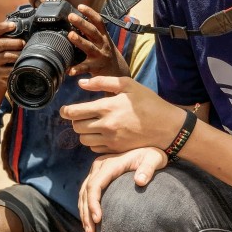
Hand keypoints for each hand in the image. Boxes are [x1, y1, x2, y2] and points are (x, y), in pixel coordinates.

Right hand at [0, 21, 24, 88]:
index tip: (13, 25)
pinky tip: (22, 65)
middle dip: (14, 42)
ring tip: (25, 54)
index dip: (2, 27)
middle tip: (23, 43)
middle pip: (0, 44)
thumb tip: (29, 27)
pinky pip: (8, 69)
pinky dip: (16, 67)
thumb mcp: (6, 45)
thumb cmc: (7, 54)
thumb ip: (13, 36)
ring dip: (17, 54)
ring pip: (5, 56)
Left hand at [61, 76, 184, 152]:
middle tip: (80, 115)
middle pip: (77, 126)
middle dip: (75, 120)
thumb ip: (103, 82)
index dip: (66, 111)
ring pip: (84, 139)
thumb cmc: (149, 102)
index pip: (75, 112)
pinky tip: (102, 134)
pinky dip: (94, 142)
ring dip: (84, 132)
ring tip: (91, 124)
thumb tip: (81, 83)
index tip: (64, 110)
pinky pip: (95, 149)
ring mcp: (111, 139)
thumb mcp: (128, 85)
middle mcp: (106, 125)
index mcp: (107, 106)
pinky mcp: (116, 149)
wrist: (167, 127)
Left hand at [67, 5, 129, 77]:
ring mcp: (99, 55)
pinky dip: (77, 69)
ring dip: (79, 40)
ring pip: (89, 46)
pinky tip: (69, 70)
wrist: (118, 72)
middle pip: (92, 31)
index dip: (90, 13)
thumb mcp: (104, 41)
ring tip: (70, 35)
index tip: (80, 6)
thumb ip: (93, 32)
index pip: (98, 21)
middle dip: (82, 23)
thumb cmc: (106, 54)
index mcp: (103, 36)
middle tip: (71, 16)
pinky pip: (85, 67)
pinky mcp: (96, 67)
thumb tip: (78, 21)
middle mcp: (102, 44)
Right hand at [79, 147, 167, 231]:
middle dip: (86, 212)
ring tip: (89, 231)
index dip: (93, 203)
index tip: (98, 219)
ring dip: (84, 212)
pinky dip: (86, 206)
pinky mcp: (99, 175)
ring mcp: (98, 170)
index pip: (95, 184)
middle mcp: (100, 165)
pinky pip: (88, 192)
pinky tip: (90, 220)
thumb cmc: (153, 155)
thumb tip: (139, 181)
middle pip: (86, 190)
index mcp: (111, 163)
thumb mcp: (154, 159)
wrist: (150, 149)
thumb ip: (148, 169)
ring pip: (84, 192)